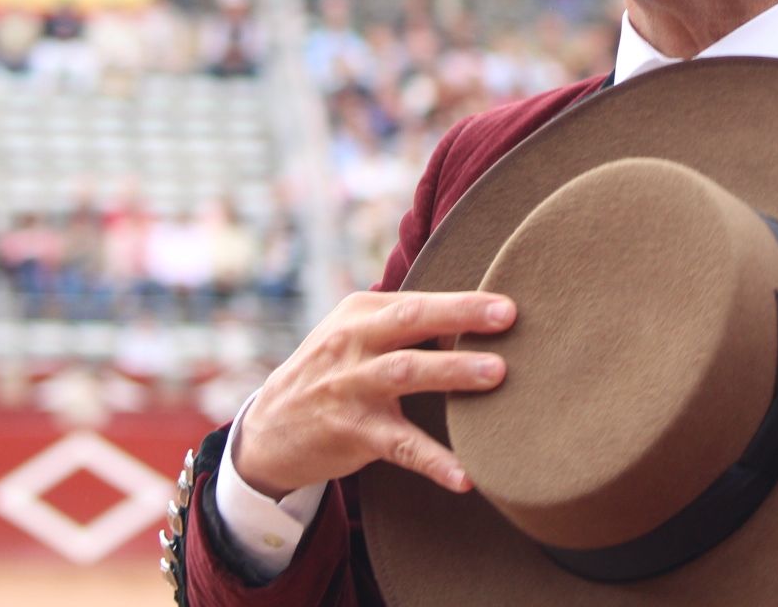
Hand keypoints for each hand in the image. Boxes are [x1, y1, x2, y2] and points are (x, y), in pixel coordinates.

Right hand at [233, 290, 514, 497]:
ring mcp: (350, 387)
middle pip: (410, 321)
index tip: (508, 303)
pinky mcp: (352, 432)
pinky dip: (434, 460)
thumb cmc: (333, 372)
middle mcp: (353, 343)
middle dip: (459, 315)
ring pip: (405, 373)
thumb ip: (403, 322)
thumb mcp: (354, 335)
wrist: (269, 429)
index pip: (417, 301)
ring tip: (497, 375)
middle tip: (508, 316)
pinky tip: (466, 476)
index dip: (462, 300)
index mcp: (359, 313)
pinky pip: (399, 447)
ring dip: (452, 371)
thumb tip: (477, 312)